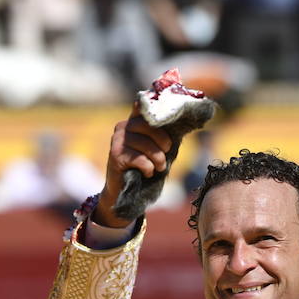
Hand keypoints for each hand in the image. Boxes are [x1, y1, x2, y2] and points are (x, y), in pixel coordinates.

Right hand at [93, 103, 173, 227]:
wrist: (124, 191)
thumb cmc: (144, 168)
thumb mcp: (157, 149)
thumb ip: (164, 136)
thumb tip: (183, 124)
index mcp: (133, 121)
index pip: (143, 107)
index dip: (154, 108)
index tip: (165, 115)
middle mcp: (122, 127)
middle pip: (148, 125)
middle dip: (163, 141)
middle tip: (166, 153)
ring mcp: (117, 140)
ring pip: (145, 144)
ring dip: (158, 159)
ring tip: (159, 168)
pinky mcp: (115, 155)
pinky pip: (139, 158)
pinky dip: (148, 168)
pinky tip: (146, 173)